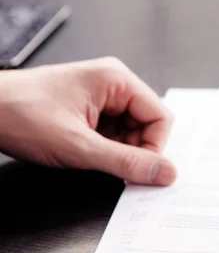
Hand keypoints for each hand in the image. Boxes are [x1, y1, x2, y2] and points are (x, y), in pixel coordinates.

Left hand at [0, 58, 175, 185]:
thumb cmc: (20, 115)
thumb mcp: (79, 147)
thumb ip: (127, 163)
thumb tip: (165, 173)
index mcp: (116, 80)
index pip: (161, 117)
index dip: (154, 148)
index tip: (140, 169)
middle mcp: (112, 84)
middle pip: (148, 125)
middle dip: (134, 150)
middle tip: (109, 163)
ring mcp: (101, 96)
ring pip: (131, 132)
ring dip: (117, 150)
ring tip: (88, 153)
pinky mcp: (89, 109)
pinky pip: (113, 133)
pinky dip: (104, 148)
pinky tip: (83, 150)